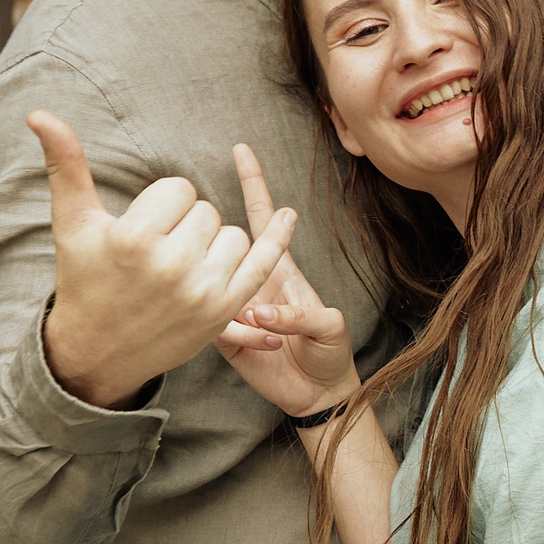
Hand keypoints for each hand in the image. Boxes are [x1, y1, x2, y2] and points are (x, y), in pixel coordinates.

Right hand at [29, 112, 296, 407]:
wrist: (97, 351)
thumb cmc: (83, 277)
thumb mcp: (72, 222)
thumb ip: (64, 164)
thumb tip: (39, 114)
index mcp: (134, 240)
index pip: (178, 189)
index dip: (161, 203)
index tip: (140, 231)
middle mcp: (172, 267)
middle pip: (205, 210)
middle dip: (184, 224)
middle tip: (156, 255)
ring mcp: (203, 292)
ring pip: (232, 234)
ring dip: (212, 242)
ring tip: (180, 266)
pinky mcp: (224, 311)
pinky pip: (263, 263)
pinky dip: (277, 238)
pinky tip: (288, 214)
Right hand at [215, 144, 359, 417]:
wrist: (319, 394)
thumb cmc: (331, 352)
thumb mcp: (330, 327)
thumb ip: (301, 316)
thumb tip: (260, 313)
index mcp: (281, 271)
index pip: (263, 219)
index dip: (253, 184)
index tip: (242, 149)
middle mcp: (254, 284)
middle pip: (226, 243)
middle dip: (216, 233)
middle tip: (214, 237)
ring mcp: (236, 308)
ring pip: (213, 283)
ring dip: (227, 292)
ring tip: (265, 321)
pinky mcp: (226, 338)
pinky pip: (214, 324)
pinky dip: (233, 332)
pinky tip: (261, 342)